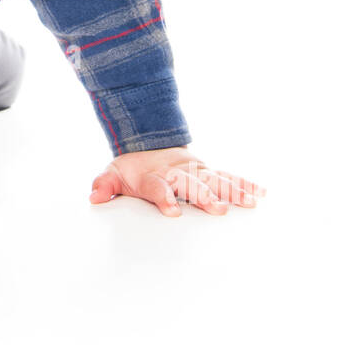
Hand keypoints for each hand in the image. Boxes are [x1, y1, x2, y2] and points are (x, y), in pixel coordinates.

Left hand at [89, 147, 265, 216]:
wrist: (148, 142)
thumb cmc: (132, 167)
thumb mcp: (112, 174)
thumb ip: (104, 185)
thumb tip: (94, 197)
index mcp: (153, 175)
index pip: (158, 187)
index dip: (164, 198)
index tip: (173, 212)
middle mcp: (177, 172)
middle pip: (191, 184)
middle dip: (204, 196)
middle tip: (218, 208)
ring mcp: (194, 170)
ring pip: (214, 180)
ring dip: (231, 191)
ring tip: (248, 202)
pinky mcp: (207, 171)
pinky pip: (228, 177)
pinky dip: (244, 183)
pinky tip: (260, 192)